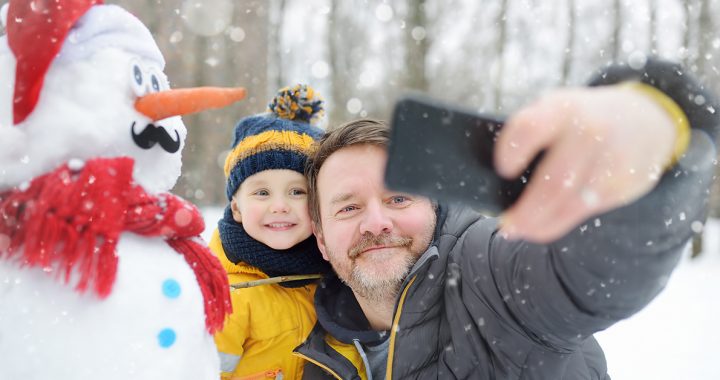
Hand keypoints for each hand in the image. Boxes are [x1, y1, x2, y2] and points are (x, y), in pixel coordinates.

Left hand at [494, 85, 676, 242]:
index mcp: (563, 108)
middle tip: (505, 225)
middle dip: (525, 211)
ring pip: (569, 204)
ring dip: (537, 224)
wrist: (646, 121)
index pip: (530, 128)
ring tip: (516, 230)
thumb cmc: (581, 119)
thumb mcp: (556, 108)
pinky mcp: (623, 185)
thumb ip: (529, 130)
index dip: (511, 151)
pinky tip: (538, 228)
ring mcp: (610, 161)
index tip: (501, 170)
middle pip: (553, 181)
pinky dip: (555, 225)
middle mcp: (590, 133)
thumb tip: (493, 176)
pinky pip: (583, 213)